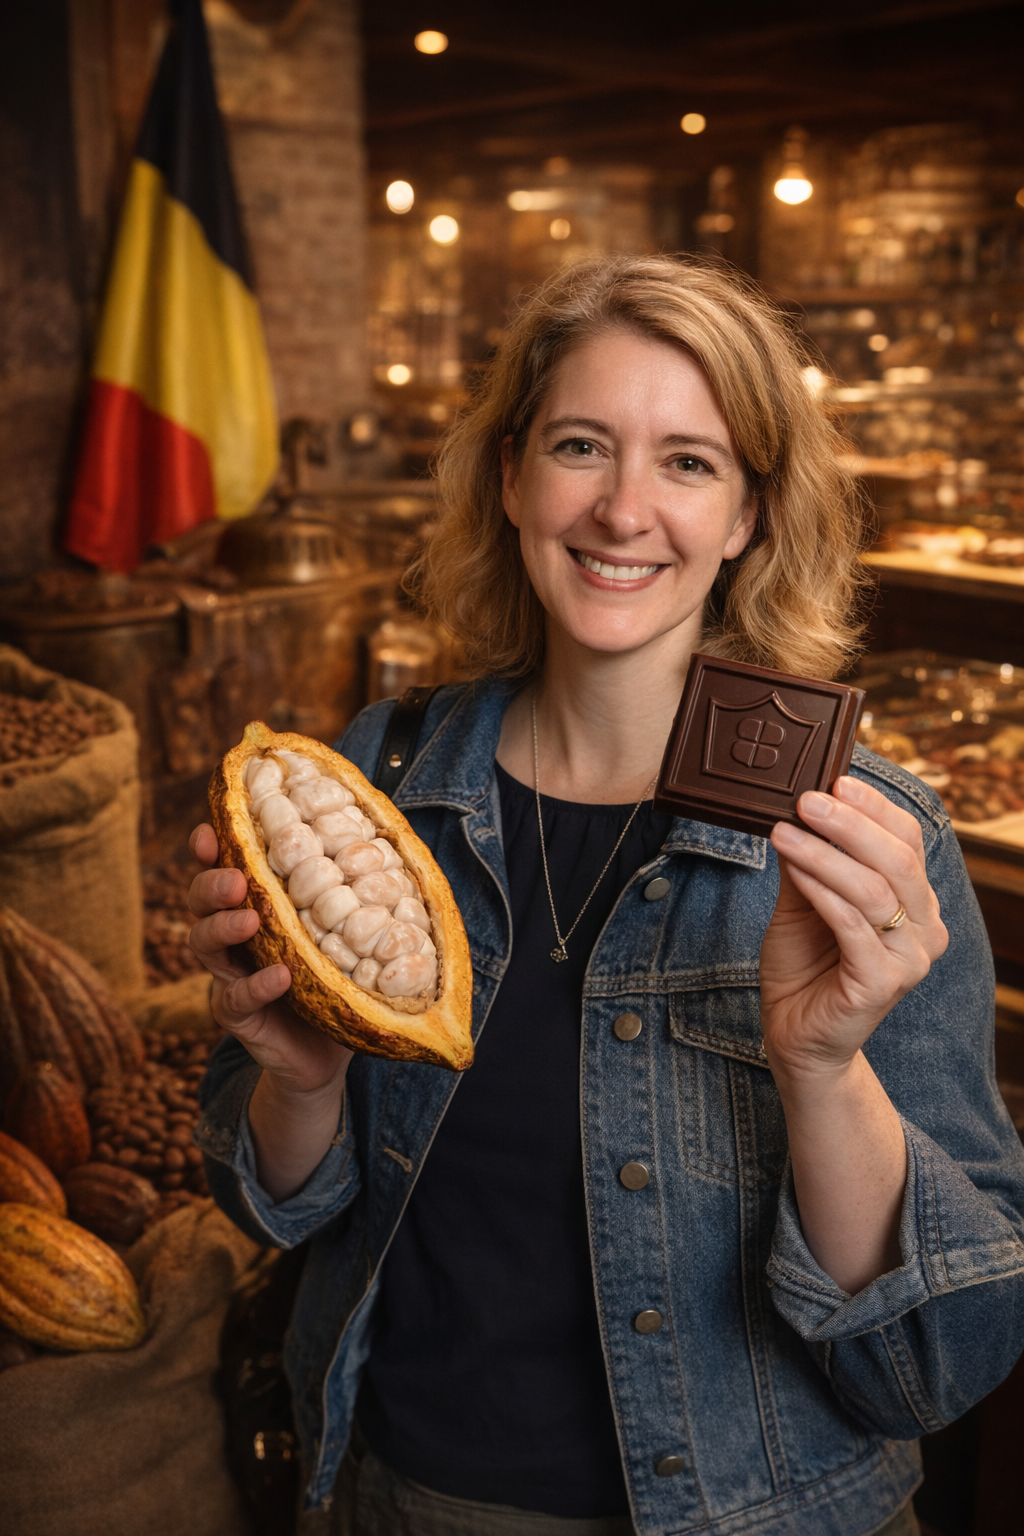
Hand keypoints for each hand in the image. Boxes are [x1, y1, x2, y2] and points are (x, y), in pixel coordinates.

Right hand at [187, 823, 351, 1096]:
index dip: (210, 848)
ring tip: (251, 920)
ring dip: (224, 927)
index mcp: (257, 904)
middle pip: (200, 901)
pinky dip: (255, 986)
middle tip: (236, 879)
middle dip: (211, 884)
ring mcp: (229, 975)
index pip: (223, 867)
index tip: (212, 829)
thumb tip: (388, 838)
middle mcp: (234, 935)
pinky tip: (279, 976)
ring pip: (203, 944)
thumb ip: (350, 892)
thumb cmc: (337, 978)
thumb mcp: (344, 930)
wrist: (326, 1055)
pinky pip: (234, 998)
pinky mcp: (237, 1015)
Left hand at [761, 775, 948, 1082]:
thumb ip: (809, 860)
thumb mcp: (803, 901)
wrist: (796, 1037)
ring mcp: (908, 959)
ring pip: (873, 890)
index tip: (835, 778)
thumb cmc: (805, 966)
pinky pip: (853, 926)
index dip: (874, 807)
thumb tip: (799, 807)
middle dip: (849, 823)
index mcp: (916, 902)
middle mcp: (924, 928)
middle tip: (806, 799)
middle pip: (896, 859)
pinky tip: (793, 869)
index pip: (907, 840)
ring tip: (782, 831)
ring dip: (824, 854)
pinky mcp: (881, 984)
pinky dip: (821, 892)